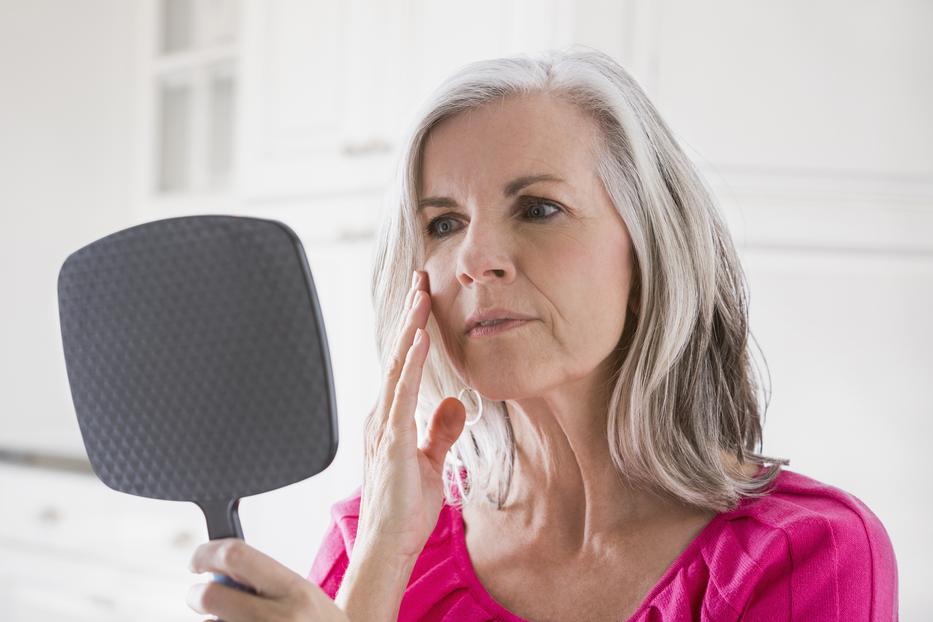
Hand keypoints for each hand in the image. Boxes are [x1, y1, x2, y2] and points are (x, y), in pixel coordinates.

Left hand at [187, 537, 349, 621]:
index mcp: (295, 590)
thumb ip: (266, 581)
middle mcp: (279, 618)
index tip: (197, 560)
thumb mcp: (305, 596)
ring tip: (234, 621)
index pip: (237, 556)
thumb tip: (218, 569)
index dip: (207, 553)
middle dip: (196, 594)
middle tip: (200, 595)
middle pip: (210, 595)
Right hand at [357, 269, 466, 560]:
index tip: (423, 300)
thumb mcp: (432, 461)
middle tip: (421, 280)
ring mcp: (384, 425)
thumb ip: (440, 430)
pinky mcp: (392, 439)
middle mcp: (382, 415)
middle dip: (410, 317)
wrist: (389, 543)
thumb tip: (455, 402)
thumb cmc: (406, 508)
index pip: (404, 365)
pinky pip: (402, 393)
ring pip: (398, 366)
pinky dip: (411, 364)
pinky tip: (421, 339)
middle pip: (399, 356)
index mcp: (391, 419)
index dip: (414, 331)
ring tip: (421, 296)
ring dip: (411, 329)